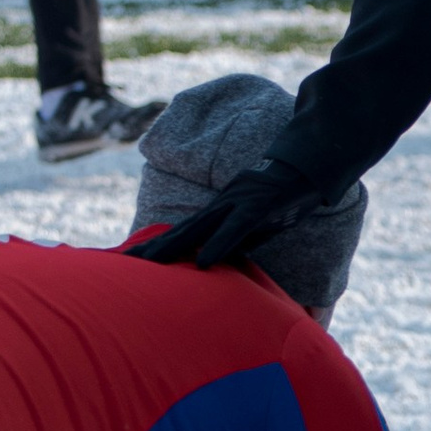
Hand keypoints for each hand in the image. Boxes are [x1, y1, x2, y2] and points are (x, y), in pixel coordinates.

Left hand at [128, 157, 322, 268]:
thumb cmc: (284, 199)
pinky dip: (219, 245)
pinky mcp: (258, 208)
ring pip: (200, 228)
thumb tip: (222, 261)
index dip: (157, 244)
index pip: (183, 231)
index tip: (130, 260)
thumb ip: (237, 240)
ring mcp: (238, 204)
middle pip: (182, 230)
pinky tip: (204, 263)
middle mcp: (221, 206)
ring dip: (174, 247)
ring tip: (149, 264)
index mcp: (219, 211)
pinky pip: (236, 229)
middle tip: (122, 264)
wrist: (309, 166)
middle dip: (153, 248)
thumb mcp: (255, 223)